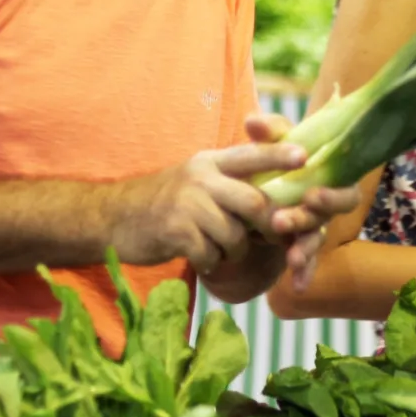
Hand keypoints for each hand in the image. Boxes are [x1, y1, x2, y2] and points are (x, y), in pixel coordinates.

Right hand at [106, 128, 306, 275]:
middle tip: (270, 237)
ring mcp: (187, 204)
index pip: (251, 153)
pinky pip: (212, 254)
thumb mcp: (194, 180)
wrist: (111, 218)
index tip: (304, 156)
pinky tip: (199, 258)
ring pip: (235, 234)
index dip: (279, 154)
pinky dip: (210, 262)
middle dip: (267, 225)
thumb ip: (228, 183)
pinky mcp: (175, 231)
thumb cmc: (162, 203)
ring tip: (217, 250)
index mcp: (209, 162)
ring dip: (234, 251)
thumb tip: (272, 205)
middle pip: (254, 201)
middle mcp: (200, 177)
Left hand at [241, 113, 359, 289]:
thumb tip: (252, 121)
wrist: (265, 178)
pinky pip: (305, 261)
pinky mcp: (299, 244)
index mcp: (329, 178)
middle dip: (306, 220)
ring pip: (314, 241)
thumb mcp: (274, 140)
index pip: (345, 191)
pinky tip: (298, 287)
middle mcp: (325, 205)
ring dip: (303, 250)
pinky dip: (304, 273)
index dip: (332, 195)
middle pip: (327, 218)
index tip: (311, 194)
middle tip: (280, 222)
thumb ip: (268, 131)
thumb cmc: (279, 155)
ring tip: (290, 259)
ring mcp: (313, 227)